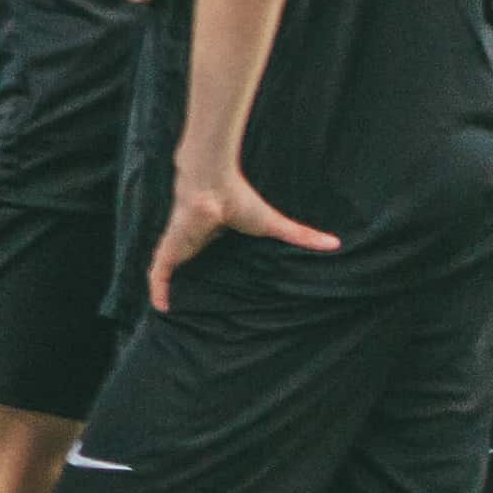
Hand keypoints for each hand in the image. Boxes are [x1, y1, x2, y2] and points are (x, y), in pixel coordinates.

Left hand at [146, 159, 338, 312]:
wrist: (211, 184)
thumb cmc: (239, 199)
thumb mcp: (273, 225)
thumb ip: (301, 235)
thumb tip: (335, 243)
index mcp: (213, 234)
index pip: (208, 253)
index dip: (211, 268)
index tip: (219, 286)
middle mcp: (193, 240)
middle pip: (186, 264)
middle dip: (186, 281)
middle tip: (193, 305)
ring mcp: (179, 245)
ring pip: (168, 270)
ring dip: (166, 286)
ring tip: (173, 308)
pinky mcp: (169, 250)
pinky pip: (157, 274)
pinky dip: (156, 290)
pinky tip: (160, 308)